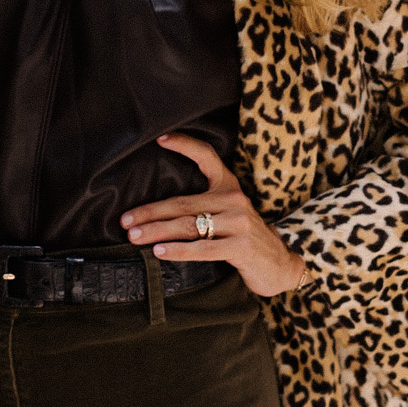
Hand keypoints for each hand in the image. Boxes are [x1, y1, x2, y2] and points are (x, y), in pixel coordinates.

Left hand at [121, 133, 307, 300]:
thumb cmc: (245, 240)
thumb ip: (205, 206)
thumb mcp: (230, 214)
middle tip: (125, 220)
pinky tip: (160, 252)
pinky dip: (178, 251)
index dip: (185, 145)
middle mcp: (235, 200)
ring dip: (156, 231)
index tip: (159, 139)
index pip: (207, 157)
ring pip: (188, 225)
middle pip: (183, 204)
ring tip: (134, 236)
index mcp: (230, 187)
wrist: (282, 267)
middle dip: (150, 213)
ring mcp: (239, 223)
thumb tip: (158, 211)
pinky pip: (202, 248)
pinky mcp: (241, 247)